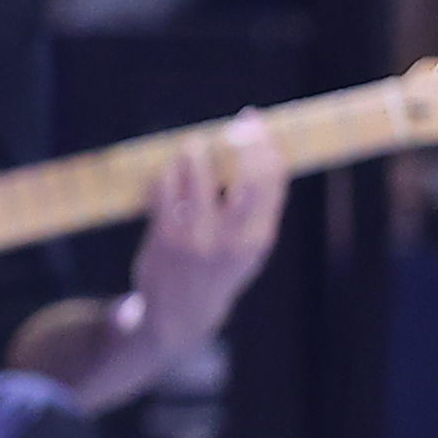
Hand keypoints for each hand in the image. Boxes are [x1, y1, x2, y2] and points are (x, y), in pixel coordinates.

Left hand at [125, 112, 288, 355]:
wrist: (180, 314)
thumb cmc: (218, 269)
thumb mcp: (248, 247)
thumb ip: (257, 208)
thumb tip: (263, 150)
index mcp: (259, 239)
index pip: (273, 182)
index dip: (267, 146)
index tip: (257, 122)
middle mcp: (232, 240)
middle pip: (246, 179)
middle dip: (245, 143)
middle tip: (238, 122)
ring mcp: (197, 238)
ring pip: (199, 177)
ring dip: (196, 152)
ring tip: (194, 144)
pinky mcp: (165, 238)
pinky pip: (166, 190)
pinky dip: (169, 172)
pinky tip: (170, 168)